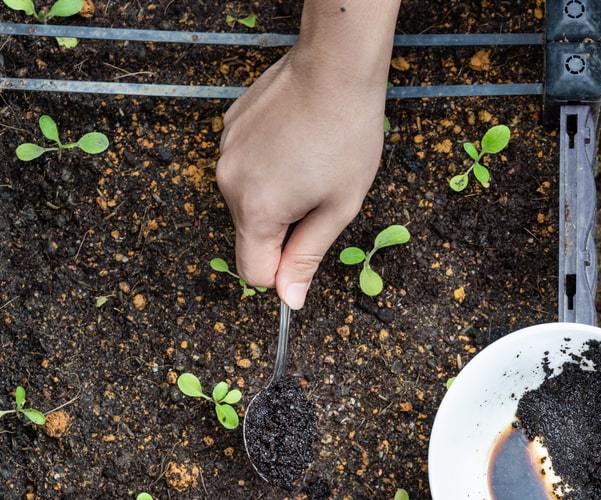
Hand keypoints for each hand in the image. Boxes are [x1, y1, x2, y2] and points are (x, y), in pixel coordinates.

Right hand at [216, 46, 386, 308]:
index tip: (306, 248)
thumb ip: (308, 256)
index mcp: (256, 210)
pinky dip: (268, 163)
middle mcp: (228, 182)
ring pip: (248, 198)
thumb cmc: (346, 138)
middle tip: (319, 194)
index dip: (282, 270)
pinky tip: (295, 140)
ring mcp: (224, 151)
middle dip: (284, 227)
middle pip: (250, 233)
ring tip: (310, 161)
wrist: (334, 68)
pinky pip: (246, 165)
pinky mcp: (228, 127)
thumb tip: (289, 299)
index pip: (253, 272)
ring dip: (277, 194)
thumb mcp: (338, 208)